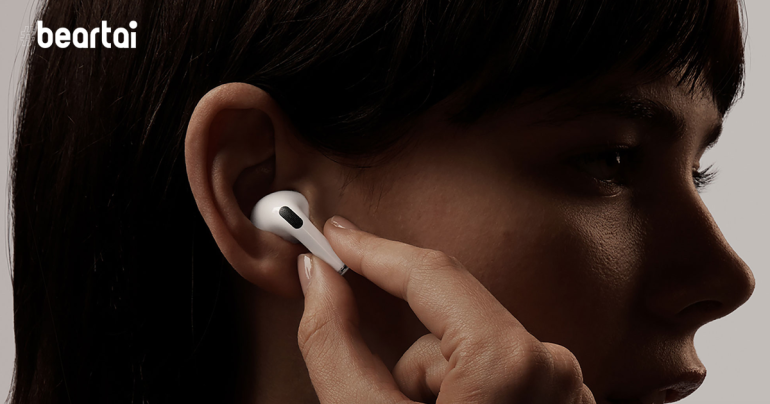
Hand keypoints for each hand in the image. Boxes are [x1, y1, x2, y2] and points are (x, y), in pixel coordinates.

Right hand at [296, 216, 595, 403]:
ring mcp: (570, 392)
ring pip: (472, 355)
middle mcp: (556, 369)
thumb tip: (319, 280)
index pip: (428, 274)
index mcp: (512, 364)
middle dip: (410, 367)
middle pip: (448, 327)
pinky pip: (501, 377)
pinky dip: (473, 400)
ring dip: (440, 391)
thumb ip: (335, 345)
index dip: (371, 250)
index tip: (335, 235)